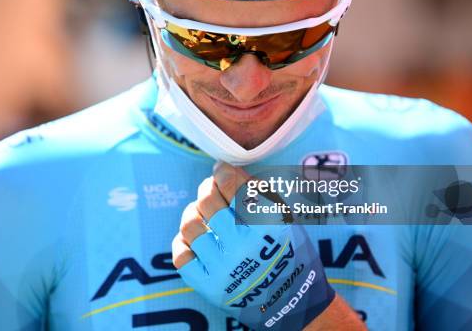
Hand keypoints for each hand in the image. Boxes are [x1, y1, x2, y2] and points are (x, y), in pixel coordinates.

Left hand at [172, 162, 334, 329]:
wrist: (291, 302)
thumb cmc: (288, 252)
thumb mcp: (284, 217)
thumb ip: (257, 192)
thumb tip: (224, 170)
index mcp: (266, 224)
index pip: (231, 183)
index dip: (222, 172)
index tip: (221, 171)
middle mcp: (243, 245)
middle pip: (207, 200)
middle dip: (207, 189)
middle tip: (212, 191)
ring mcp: (223, 267)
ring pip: (190, 225)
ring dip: (194, 214)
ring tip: (203, 216)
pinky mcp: (208, 285)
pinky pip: (181, 254)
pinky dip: (184, 243)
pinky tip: (197, 241)